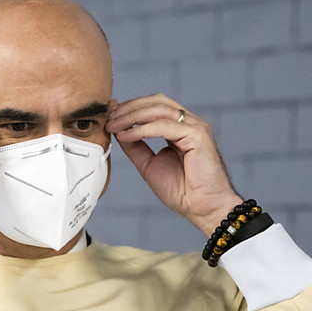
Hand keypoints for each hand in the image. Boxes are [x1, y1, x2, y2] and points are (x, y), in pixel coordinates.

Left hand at [106, 93, 241, 234]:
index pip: (154, 107)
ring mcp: (195, 127)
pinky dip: (142, 130)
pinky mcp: (198, 135)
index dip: (131, 108)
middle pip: (157, 102)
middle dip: (130, 107)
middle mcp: (190, 123)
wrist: (201, 208)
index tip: (110, 115)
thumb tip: (118, 132)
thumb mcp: (149, 165)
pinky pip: (164, 127)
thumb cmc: (182, 191)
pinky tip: (126, 136)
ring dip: (132, 116)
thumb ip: (136, 147)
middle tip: (109, 117)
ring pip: (159, 110)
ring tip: (114, 126)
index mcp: (180, 128)